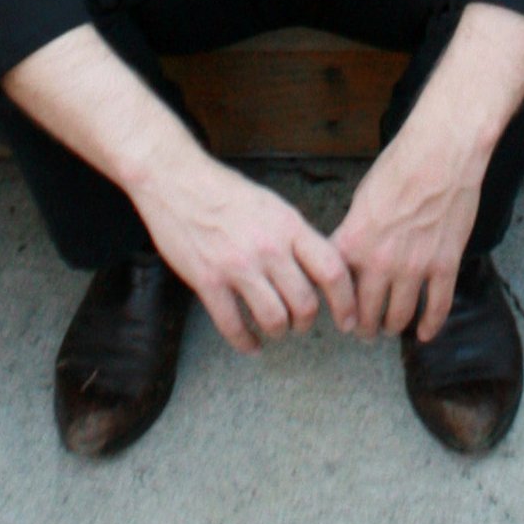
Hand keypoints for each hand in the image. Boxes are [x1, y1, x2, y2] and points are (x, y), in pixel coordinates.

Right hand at [129, 139, 356, 352]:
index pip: (332, 270)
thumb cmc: (225, 191)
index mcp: (289, 227)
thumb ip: (295, 238)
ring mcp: (237, 266)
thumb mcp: (273, 206)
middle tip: (301, 324)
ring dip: (279, 331)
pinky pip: (233, 325)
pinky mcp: (207, 281)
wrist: (176, 180)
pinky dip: (245, 342)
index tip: (347, 319)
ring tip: (275, 329)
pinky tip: (249, 343)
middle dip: (306, 322)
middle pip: (304, 303)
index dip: (346, 301)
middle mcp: (268, 248)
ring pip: (274, 319)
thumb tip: (317, 270)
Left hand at [333, 114, 488, 340]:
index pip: (336, 291)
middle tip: (364, 330)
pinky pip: (437, 307)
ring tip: (391, 328)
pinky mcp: (445, 265)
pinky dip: (431, 325)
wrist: (441, 153)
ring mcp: (415, 267)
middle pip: (366, 313)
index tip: (338, 315)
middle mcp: (380, 262)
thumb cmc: (399, 167)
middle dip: (364, 326)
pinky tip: (426, 333)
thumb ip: (354, 234)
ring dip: (393, 326)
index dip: (336, 308)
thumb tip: (349, 256)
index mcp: (354, 243)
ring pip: (399, 317)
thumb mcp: (362, 200)